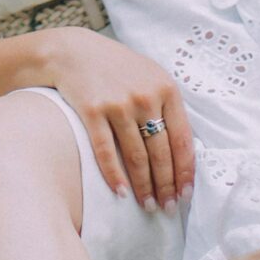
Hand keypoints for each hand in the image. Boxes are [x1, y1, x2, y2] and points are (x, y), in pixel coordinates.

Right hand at [30, 27, 193, 210]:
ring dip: (144, 186)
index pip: (182, 139)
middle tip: (167, 208)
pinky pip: (106, 151)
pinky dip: (115, 175)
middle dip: (166, 185)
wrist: (74, 51)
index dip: (185, 171)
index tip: (185, 194)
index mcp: (166, 89)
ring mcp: (118, 104)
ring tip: (148, 205)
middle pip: (161, 152)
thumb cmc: (117, 69)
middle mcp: (144, 96)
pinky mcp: (92, 110)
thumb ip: (167, 106)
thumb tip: (184, 151)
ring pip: (136, 157)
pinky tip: (121, 192)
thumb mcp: (150, 77)